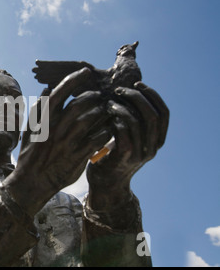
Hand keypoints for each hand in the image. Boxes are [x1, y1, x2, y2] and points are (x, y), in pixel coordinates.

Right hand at [5, 68, 111, 215]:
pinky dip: (105, 132)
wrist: (32, 183)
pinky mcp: (77, 157)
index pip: (59, 93)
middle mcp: (56, 130)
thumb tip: (47, 88)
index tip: (85, 71)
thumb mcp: (29, 130)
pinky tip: (109, 129)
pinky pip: (97, 139)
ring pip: (90, 119)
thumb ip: (38, 109)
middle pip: (78, 104)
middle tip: (100, 93)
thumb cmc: (31, 155)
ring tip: (106, 109)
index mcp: (43, 121)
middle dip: (92, 95)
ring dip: (101, 112)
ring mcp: (67, 143)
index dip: (73, 79)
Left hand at [86, 82, 169, 209]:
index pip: (164, 113)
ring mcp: (140, 153)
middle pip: (153, 114)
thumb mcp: (128, 139)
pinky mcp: (125, 156)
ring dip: (124, 106)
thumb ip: (133, 123)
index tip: (137, 84)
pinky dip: (116, 117)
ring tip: (110, 100)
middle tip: (120, 90)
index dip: (152, 95)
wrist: (105, 185)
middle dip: (137, 97)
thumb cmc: (112, 157)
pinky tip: (106, 113)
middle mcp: (152, 147)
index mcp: (157, 141)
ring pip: (139, 121)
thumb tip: (129, 94)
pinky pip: (124, 130)